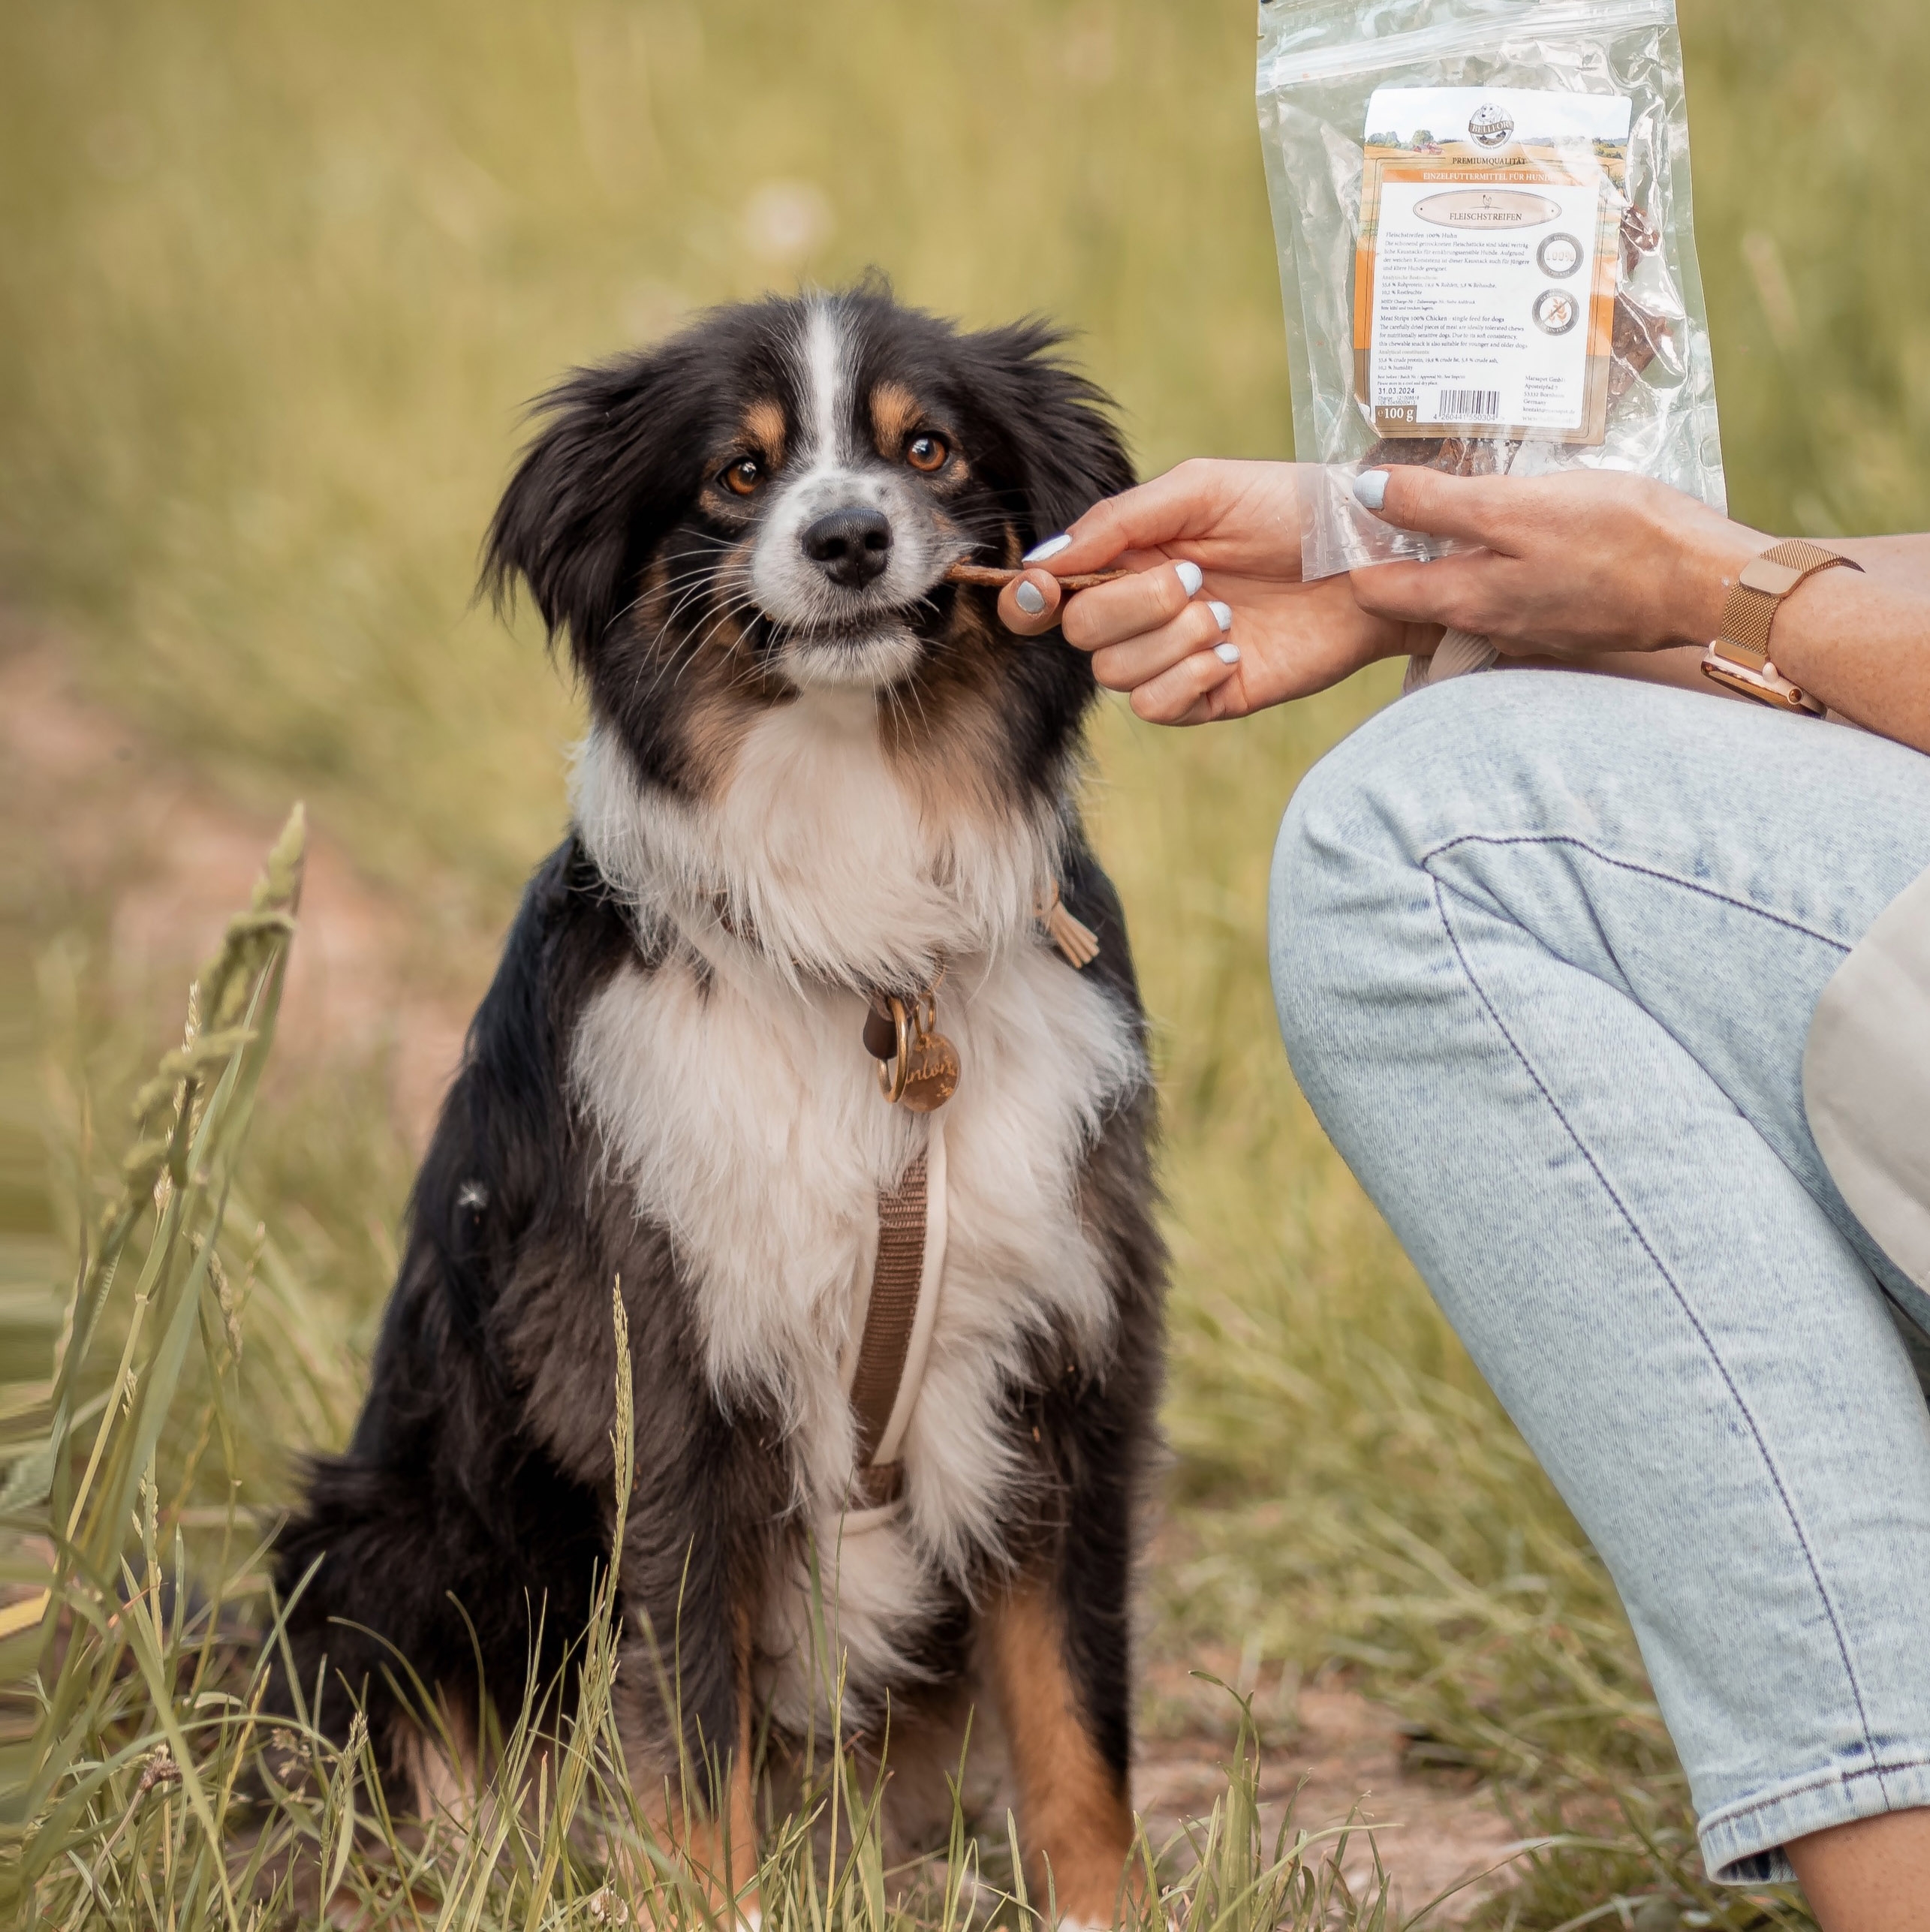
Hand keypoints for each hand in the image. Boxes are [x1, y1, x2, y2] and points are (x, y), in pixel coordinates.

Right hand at [997, 460, 1433, 723]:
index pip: (1050, 591)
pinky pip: (1156, 707)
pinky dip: (1187, 678)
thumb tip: (1043, 563)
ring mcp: (1174, 657)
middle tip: (1197, 579)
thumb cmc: (1293, 509)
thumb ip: (1119, 522)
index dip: (1032, 597)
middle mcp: (1143, 609)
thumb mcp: (1202, 489)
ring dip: (1171, 640)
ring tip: (1226, 614)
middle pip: (1081, 633)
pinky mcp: (1209, 697)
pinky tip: (1232, 651)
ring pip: (1115, 673)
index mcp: (1130, 555)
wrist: (1372, 561)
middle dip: (1133, 605)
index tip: (1047, 590)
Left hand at [1348, 466, 1764, 658]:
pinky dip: (1504, 559)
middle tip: (1400, 488)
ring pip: (1466, 589)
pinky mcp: (1562, 620)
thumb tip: (1364, 493)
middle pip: (1415, 590)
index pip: (1373, 588)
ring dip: (1455, 550)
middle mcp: (1484, 628)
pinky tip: (1523, 525)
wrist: (1707, 583)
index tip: (1355, 502)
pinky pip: (1513, 589)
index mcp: (1462, 601)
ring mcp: (1525, 629)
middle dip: (1400, 546)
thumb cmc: (1619, 539)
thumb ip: (1438, 505)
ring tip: (1460, 495)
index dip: (1356, 545)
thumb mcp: (1519, 507)